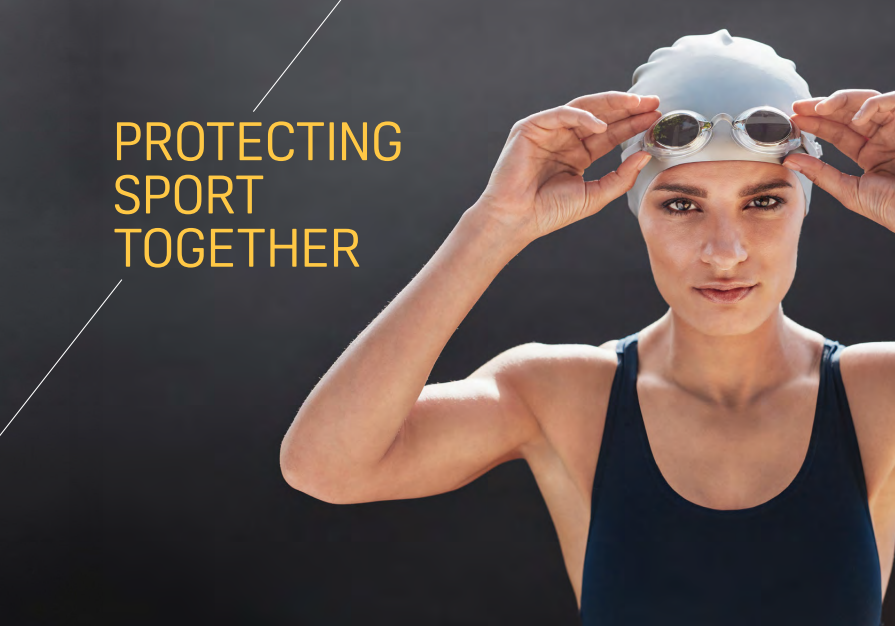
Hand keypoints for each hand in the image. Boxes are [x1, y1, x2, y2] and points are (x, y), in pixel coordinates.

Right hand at [474, 92, 660, 241]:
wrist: (517, 219)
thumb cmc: (550, 212)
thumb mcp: (595, 195)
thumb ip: (621, 177)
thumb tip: (646, 155)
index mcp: (578, 154)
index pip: (610, 133)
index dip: (633, 124)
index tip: (657, 118)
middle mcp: (564, 139)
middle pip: (601, 116)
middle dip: (627, 108)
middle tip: (653, 102)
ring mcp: (548, 131)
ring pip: (583, 108)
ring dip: (611, 104)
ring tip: (635, 104)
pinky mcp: (530, 127)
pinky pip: (560, 114)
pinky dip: (581, 116)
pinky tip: (601, 125)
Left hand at [785, 90, 894, 231]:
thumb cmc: (891, 207)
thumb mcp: (850, 190)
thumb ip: (821, 174)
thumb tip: (790, 160)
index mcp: (869, 153)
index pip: (837, 133)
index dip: (815, 124)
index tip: (794, 120)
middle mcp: (882, 137)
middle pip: (848, 113)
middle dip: (822, 107)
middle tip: (798, 107)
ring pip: (867, 101)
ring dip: (841, 101)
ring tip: (818, 108)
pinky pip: (892, 102)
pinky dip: (872, 106)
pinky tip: (856, 120)